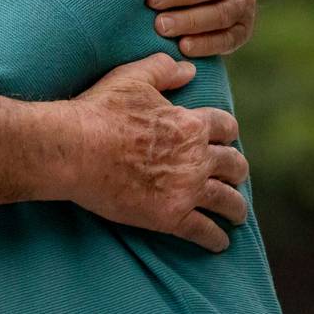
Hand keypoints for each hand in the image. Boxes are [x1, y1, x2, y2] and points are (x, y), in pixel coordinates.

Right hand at [64, 53, 249, 252]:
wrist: (76, 150)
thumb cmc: (100, 111)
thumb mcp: (132, 78)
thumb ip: (164, 71)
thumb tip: (189, 70)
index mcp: (191, 124)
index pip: (226, 127)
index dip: (226, 132)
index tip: (223, 138)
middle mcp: (197, 158)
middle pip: (235, 165)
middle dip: (237, 170)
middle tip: (233, 177)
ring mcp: (186, 189)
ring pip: (228, 201)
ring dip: (236, 208)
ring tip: (236, 215)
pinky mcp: (170, 217)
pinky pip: (205, 232)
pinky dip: (215, 239)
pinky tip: (219, 243)